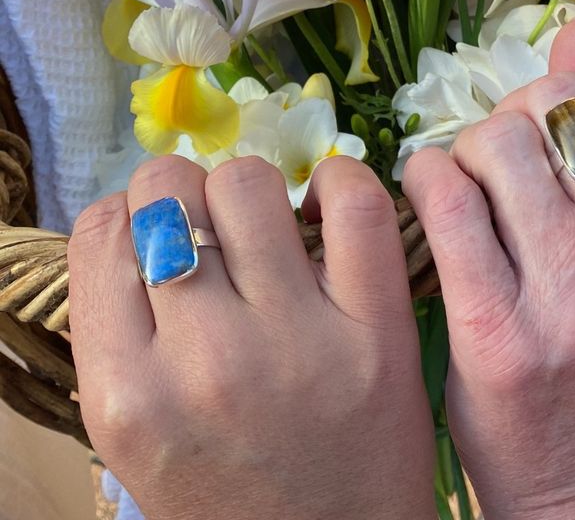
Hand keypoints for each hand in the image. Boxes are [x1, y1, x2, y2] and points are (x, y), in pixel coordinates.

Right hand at [69, 155, 434, 519]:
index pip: (101, 231)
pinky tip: (324, 208)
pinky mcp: (377, 328)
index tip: (159, 231)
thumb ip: (120, 328)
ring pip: (247, 183)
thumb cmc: (226, 491)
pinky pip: (356, 203)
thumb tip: (137, 220)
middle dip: (183, 193)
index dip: (130, 215)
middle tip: (212, 226)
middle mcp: (205, 359)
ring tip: (264, 224)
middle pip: (169, 191)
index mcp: (128, 392)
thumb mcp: (135, 431)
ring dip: (247, 188)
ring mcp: (296, 339)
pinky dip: (338, 181)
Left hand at [403, 21, 574, 519]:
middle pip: (551, 105)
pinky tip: (431, 197)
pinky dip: (426, 177)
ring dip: (466, 150)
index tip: (551, 124)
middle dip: (512, 117)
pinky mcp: (497, 328)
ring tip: (469, 188)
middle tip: (500, 159)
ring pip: (492, 143)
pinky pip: (445, 197)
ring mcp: (571, 294)